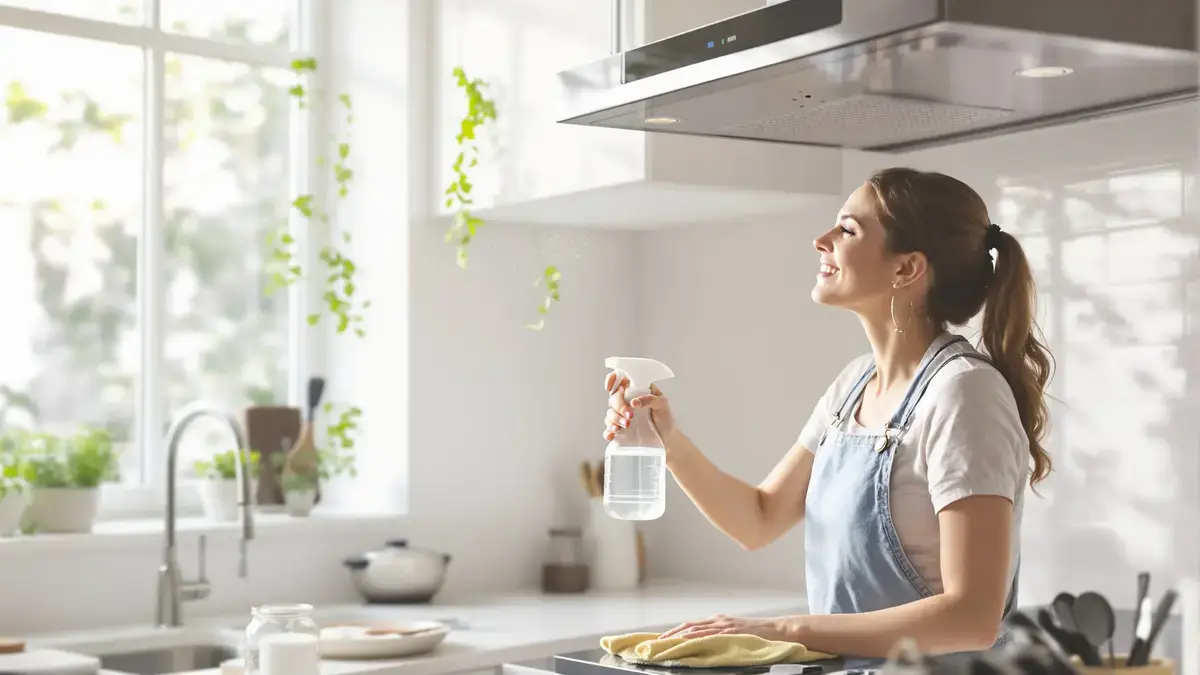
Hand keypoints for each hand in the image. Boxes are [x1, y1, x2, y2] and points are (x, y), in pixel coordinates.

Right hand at [602, 373, 676, 442]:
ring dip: (615, 419)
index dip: (612, 380)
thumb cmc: (665, 416)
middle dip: (619, 407)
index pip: (620, 379)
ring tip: (626, 425)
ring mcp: (622, 414)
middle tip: (630, 416)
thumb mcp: (662, 404)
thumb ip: (650, 399)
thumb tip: (634, 402)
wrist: (667, 436)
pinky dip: (608, 431)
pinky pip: (609, 428)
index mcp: (636, 389)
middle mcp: (626, 400)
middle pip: (613, 398)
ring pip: (610, 413)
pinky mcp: (621, 427)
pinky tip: (612, 434)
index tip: (610, 387)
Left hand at [658, 614, 790, 641]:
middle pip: (688, 626)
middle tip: (656, 643)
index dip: (674, 632)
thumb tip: (702, 646)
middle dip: (671, 634)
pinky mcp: (731, 632)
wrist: (777, 629)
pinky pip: (710, 635)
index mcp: (717, 620)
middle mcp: (718, 621)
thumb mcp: (734, 633)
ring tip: (666, 644)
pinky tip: (687, 642)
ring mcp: (724, 626)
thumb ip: (719, 636)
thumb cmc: (757, 634)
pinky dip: (696, 638)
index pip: (690, 625)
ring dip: (679, 637)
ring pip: (696, 630)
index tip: (661, 639)